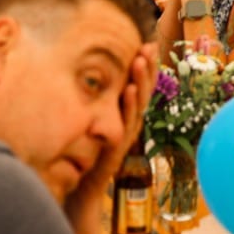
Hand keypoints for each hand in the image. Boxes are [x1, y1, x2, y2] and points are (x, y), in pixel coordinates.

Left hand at [63, 43, 157, 229]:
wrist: (85, 188)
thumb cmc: (89, 153)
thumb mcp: (97, 123)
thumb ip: (103, 104)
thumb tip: (98, 76)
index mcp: (127, 116)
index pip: (141, 87)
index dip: (148, 68)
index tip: (149, 45)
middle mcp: (131, 123)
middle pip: (144, 92)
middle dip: (148, 69)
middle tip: (148, 47)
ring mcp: (126, 134)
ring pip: (138, 105)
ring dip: (140, 81)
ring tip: (140, 61)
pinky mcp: (118, 145)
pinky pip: (125, 122)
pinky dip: (128, 104)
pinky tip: (128, 89)